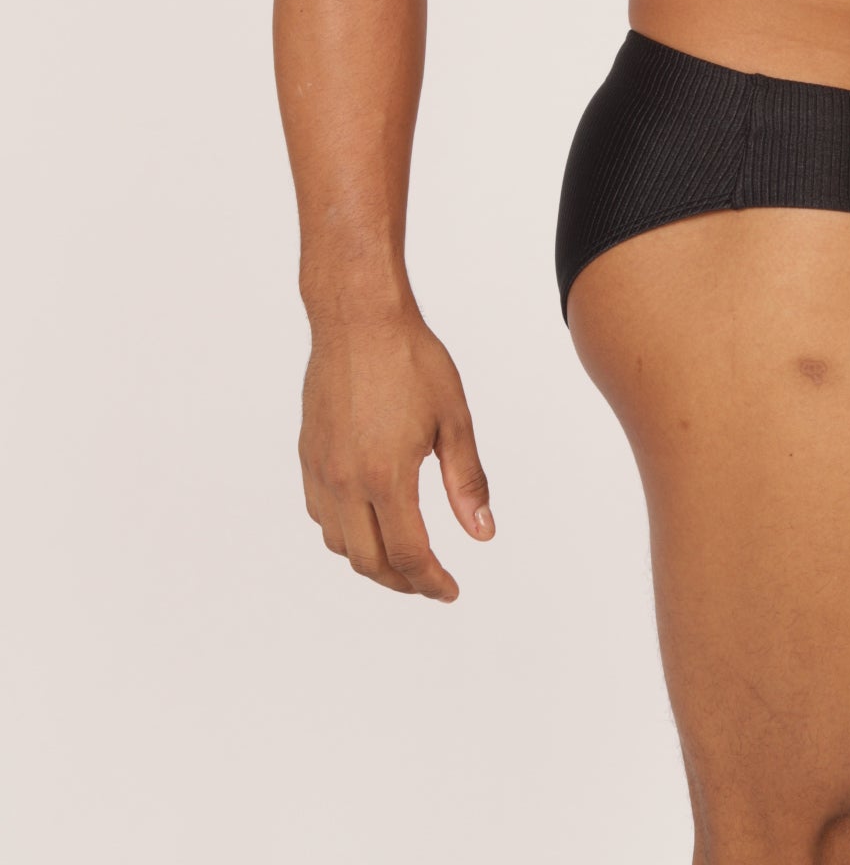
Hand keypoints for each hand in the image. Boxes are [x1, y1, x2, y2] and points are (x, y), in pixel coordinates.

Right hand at [299, 307, 494, 598]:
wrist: (358, 318)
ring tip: (402, 557)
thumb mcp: (454, 420)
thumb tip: (482, 533)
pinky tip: (367, 520)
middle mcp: (345, 481)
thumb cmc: (411, 360)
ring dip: (370, 560)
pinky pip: (320, 513)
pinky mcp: (308, 454)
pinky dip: (344, 531)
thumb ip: (467, 482)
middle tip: (430, 583)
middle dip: (402, 581)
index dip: (431, 582)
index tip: (450, 591)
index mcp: (386, 477)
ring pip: (338, 543)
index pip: (409, 555)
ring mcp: (321, 469)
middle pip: (369, 561)